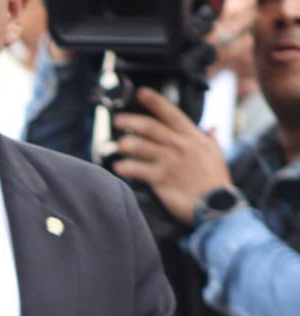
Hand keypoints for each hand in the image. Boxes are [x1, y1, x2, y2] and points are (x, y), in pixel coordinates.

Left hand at [110, 87, 232, 225]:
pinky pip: (137, 169)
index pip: (171, 113)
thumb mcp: (217, 154)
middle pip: (150, 127)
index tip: (141, 93)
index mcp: (193, 137)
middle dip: (130, 121)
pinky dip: (125, 167)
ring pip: (140, 146)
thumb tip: (211, 127)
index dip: (155, 101)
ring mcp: (169, 161)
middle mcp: (180, 145)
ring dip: (124, 144)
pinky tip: (118, 167)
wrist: (216, 205)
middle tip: (117, 120)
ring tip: (116, 146)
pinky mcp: (161, 179)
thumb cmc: (215, 181)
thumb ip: (210, 139)